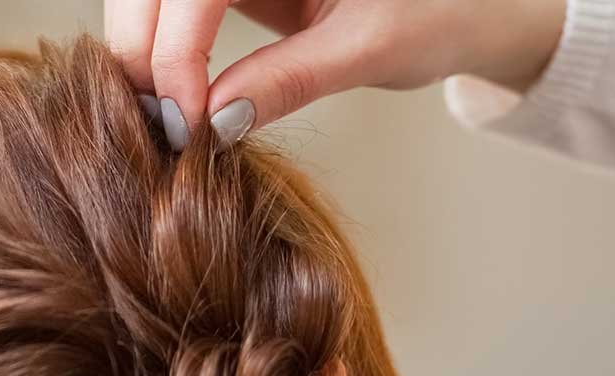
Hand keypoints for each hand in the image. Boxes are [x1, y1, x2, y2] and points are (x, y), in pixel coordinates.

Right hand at [103, 0, 568, 141]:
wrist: (472, 5)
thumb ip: (291, 79)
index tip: (186, 121)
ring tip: (168, 114)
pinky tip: (176, 94)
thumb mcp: (372, 48)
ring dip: (142, 49)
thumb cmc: (443, 11)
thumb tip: (213, 123)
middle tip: (163, 125)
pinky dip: (159, 49)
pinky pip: (168, 7)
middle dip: (142, 48)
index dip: (176, 50)